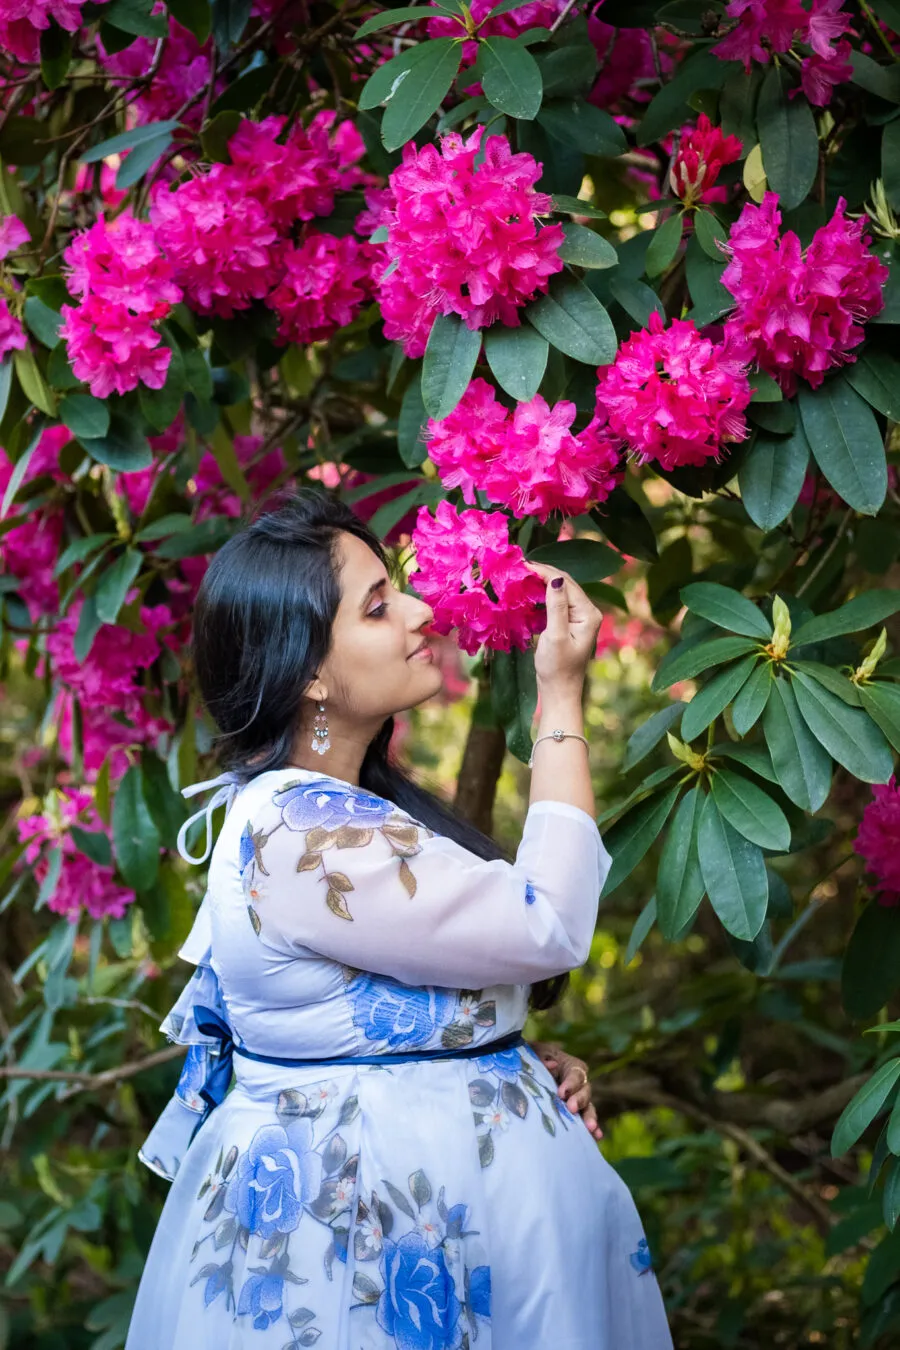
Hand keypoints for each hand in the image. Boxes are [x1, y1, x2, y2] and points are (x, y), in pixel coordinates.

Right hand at [524, 563, 601, 692]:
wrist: (559, 693)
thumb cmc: (557, 668)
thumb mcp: (555, 636)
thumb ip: (556, 607)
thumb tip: (555, 579)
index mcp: (588, 613)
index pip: (566, 583)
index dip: (545, 571)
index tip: (522, 564)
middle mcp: (587, 612)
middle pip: (564, 584)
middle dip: (542, 574)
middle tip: (518, 567)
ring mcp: (579, 618)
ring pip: (559, 592)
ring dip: (541, 583)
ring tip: (521, 576)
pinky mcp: (568, 624)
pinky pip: (555, 603)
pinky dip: (541, 596)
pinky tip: (528, 593)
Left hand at [531, 1040, 602, 1140]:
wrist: (525, 1071)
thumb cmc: (532, 1058)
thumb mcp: (535, 1053)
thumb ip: (543, 1057)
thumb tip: (552, 1064)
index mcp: (570, 1065)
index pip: (576, 1074)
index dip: (571, 1083)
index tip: (561, 1093)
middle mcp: (578, 1083)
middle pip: (585, 1091)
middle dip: (579, 1100)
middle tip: (571, 1108)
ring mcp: (577, 1099)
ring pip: (588, 1107)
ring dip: (590, 1117)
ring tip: (591, 1128)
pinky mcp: (573, 1114)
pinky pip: (584, 1121)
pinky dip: (591, 1130)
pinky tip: (596, 1137)